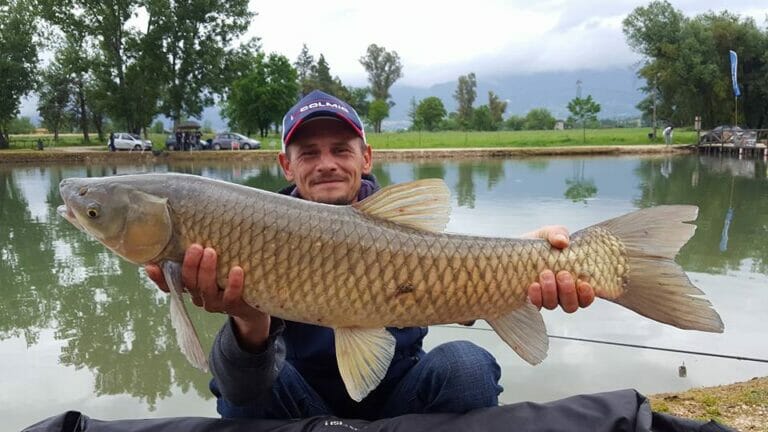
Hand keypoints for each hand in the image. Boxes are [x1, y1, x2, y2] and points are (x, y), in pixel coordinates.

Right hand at [144, 244, 270, 350]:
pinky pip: (231, 297)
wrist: (254, 305)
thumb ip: (202, 253)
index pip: (168, 284)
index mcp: (191, 286)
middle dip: (190, 265)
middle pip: (189, 282)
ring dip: (207, 271)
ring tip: (211, 252)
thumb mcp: (215, 265)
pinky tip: (237, 270)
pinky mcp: (233, 307)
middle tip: (196, 247)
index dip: (158, 277)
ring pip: (206, 289)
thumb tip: (195, 222)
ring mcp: (215, 303)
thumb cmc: (229, 277)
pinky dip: (233, 284)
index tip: (151, 265)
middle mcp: (199, 296)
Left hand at [523, 226, 594, 312]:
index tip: (583, 283)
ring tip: (545, 274)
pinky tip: (533, 285)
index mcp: (572, 280)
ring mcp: (544, 298)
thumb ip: (558, 233)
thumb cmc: (535, 244)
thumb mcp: (547, 234)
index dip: (587, 295)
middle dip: (568, 292)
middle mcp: (560, 294)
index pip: (585, 297)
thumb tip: (563, 241)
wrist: (509, 251)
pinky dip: (536, 297)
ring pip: (553, 305)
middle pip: (571, 305)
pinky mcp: (527, 300)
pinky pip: (535, 305)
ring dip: (551, 292)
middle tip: (562, 274)